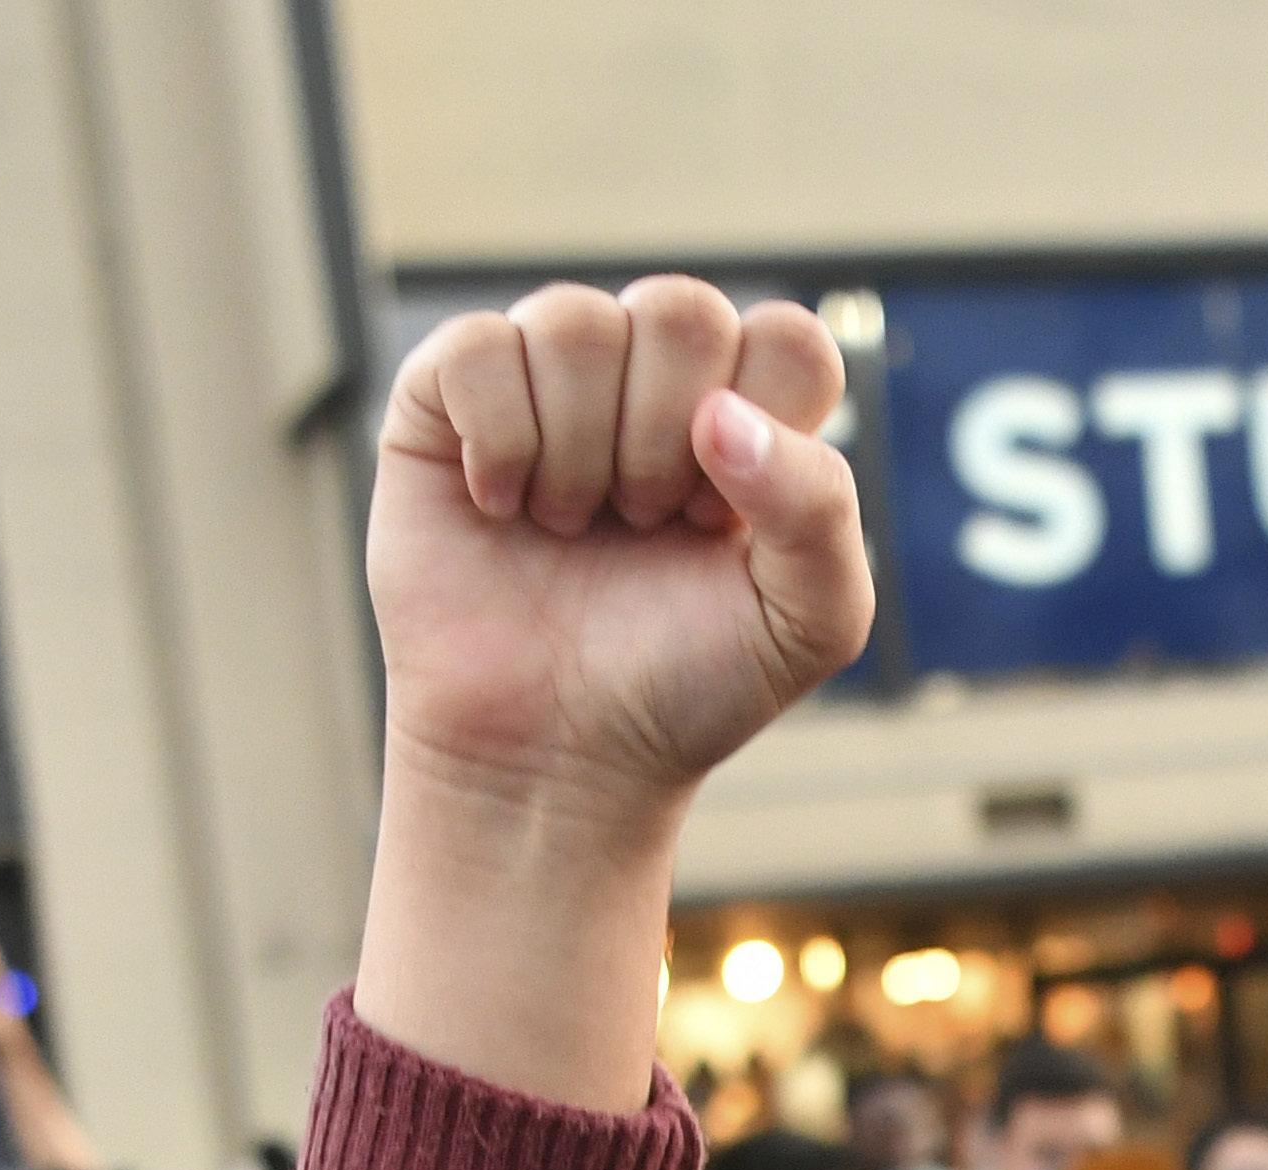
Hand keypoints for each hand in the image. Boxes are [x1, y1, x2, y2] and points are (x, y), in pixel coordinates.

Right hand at [369, 280, 873, 838]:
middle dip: (664, 442)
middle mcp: (648, 378)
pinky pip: (481, 346)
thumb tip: (720, 414)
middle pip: (681, 311)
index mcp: (747, 413)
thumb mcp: (807, 621)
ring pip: (576, 321)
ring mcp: (548, 380)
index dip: (759, 426)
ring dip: (579, 451)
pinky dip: (499, 440)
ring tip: (571, 528)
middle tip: (644, 527)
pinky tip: (501, 508)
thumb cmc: (684, 686)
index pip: (784, 338)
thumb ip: (819, 507)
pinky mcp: (448, 397)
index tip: (721, 524)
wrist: (553, 759)